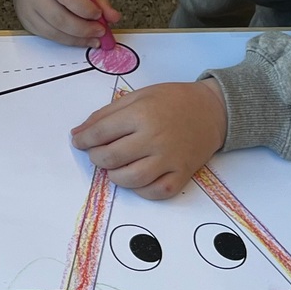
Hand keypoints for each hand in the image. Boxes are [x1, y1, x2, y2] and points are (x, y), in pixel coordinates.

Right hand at [8, 0, 122, 46]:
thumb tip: (113, 17)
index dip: (85, 8)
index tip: (99, 14)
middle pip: (59, 18)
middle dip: (83, 29)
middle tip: (101, 31)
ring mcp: (27, 9)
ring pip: (53, 32)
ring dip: (77, 39)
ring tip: (94, 38)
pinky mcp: (26, 22)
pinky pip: (48, 36)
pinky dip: (67, 40)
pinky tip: (80, 38)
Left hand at [72, 79, 226, 199]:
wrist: (213, 110)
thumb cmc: (173, 100)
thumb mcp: (137, 97)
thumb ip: (105, 114)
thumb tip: (77, 133)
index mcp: (141, 114)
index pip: (100, 133)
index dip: (83, 140)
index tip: (78, 141)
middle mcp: (154, 138)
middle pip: (111, 158)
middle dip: (96, 158)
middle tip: (97, 153)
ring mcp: (169, 159)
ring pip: (130, 179)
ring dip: (114, 176)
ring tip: (116, 166)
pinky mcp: (182, 174)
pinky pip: (156, 192)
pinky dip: (141, 190)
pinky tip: (137, 178)